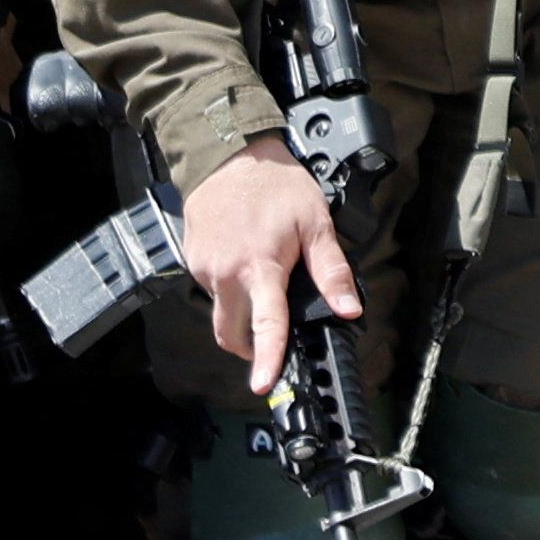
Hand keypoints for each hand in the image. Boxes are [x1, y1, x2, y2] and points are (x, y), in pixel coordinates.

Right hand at [187, 148, 364, 382]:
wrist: (228, 155)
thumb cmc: (275, 185)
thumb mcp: (316, 223)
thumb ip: (332, 271)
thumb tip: (349, 308)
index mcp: (260, 268)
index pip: (266, 324)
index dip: (267, 358)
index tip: (264, 384)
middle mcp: (225, 274)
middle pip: (231, 332)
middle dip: (249, 347)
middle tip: (269, 343)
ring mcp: (203, 268)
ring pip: (220, 310)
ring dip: (240, 312)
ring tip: (264, 282)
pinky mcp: (191, 260)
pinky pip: (210, 288)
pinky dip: (229, 287)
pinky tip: (245, 262)